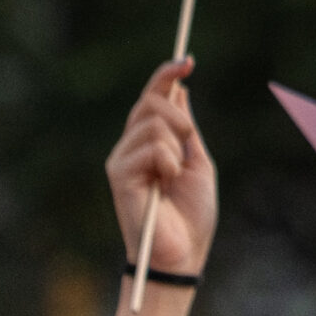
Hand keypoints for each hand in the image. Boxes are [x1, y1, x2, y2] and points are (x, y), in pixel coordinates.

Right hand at [108, 58, 215, 279]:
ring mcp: (122, 163)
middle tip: (188, 143)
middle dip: (178, 117)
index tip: (188, 62)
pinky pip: (151, 147)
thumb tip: (179, 91)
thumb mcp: (196, 160)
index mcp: (149, 144)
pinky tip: (164, 183)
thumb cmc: (190, 215)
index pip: (151, 99)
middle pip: (149, 102)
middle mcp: (130, 150)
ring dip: (175, 144)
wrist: (180, 252)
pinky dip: (168, 161)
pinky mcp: (118, 178)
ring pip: (151, 123)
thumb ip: (185, 129)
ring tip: (175, 174)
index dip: (166, 75)